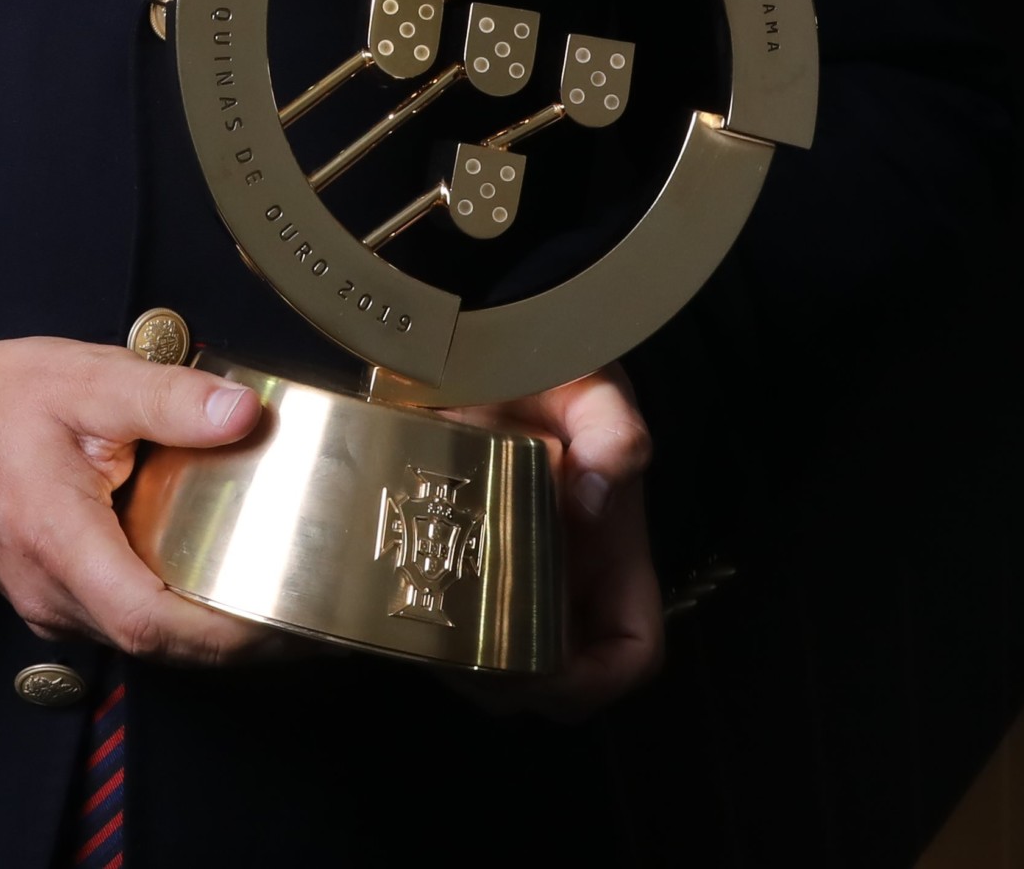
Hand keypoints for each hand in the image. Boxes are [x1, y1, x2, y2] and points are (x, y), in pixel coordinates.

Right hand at [0, 337, 275, 664]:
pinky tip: (214, 587)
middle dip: (238, 642)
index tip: (284, 619)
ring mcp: (49, 605)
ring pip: (143, 644)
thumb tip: (241, 413)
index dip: (224, 633)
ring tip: (277, 602)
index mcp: (58, 539)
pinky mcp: (53, 601)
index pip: (150, 620)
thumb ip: (168, 397)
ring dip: (208, 634)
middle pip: (159, 645)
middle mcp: (51, 591)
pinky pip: (124, 625)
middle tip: (308, 615)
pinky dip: (175, 617)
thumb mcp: (88, 380)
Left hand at [449, 367, 660, 718]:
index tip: (544, 668)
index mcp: (610, 555)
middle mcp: (563, 580)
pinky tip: (393, 610)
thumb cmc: (544, 364)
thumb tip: (596, 497)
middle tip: (459, 660)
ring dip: (464, 670)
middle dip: (513, 687)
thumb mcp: (591, 387)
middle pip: (555, 678)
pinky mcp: (451, 563)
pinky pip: (444, 627)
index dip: (596, 680)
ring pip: (497, 665)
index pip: (630, 651)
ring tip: (424, 638)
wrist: (471, 336)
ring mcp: (506, 577)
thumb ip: (613, 431)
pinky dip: (424, 636)